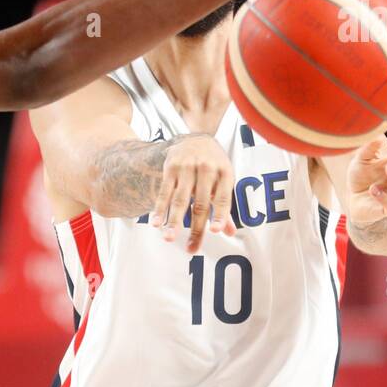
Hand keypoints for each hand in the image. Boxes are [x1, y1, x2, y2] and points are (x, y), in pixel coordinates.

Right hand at [147, 134, 236, 252]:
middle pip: (201, 204)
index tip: (216, 231)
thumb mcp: (224, 179)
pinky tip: (156, 222)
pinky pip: (165, 191)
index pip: (223, 198)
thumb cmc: (213, 165)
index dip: (220, 215)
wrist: (195, 138)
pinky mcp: (171, 168)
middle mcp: (207, 169)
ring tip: (169, 237)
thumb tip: (230, 232)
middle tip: (191, 249)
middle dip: (196, 228)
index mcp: (225, 173)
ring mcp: (187, 168)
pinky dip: (160, 208)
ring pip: (180, 199)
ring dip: (174, 221)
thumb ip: (224, 205)